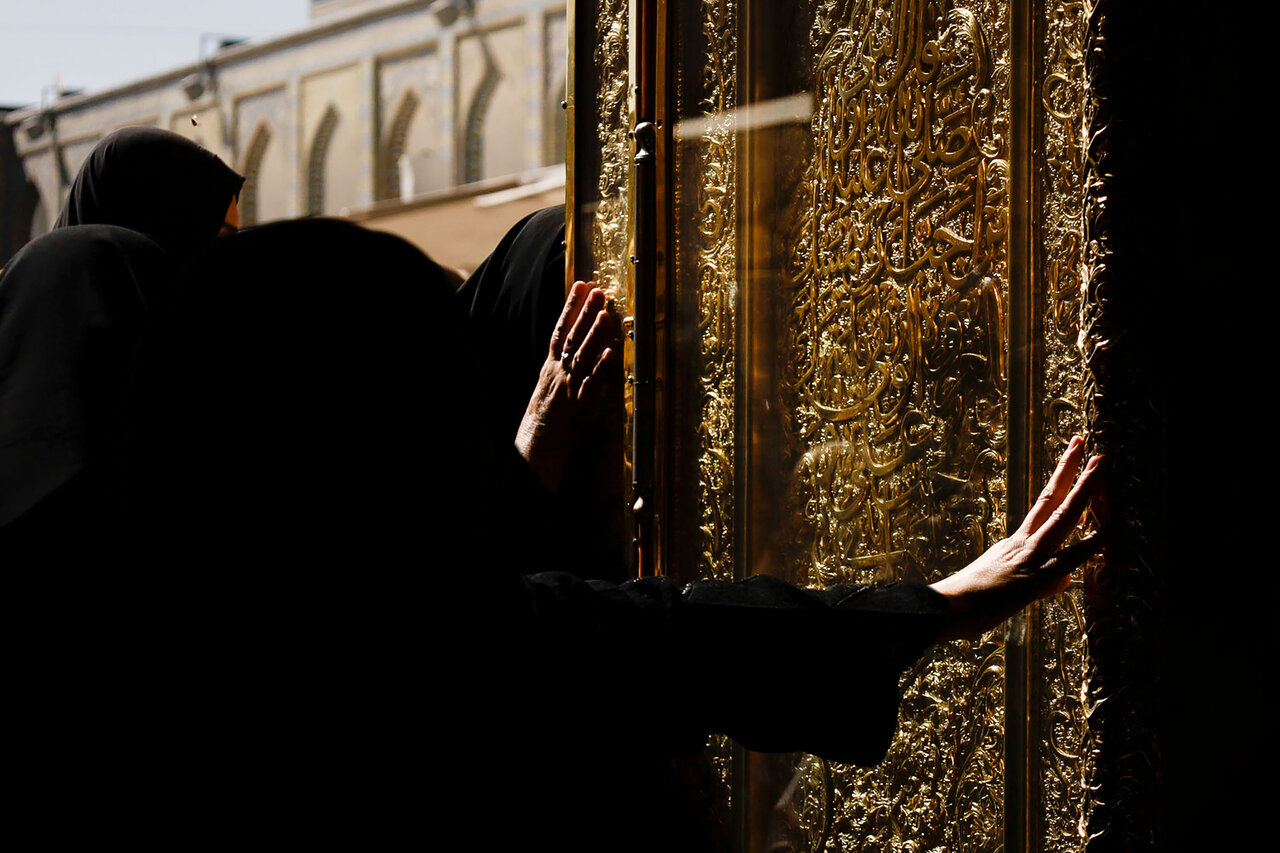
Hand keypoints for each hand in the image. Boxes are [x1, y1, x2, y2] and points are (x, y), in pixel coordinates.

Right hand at [516, 281, 620, 491]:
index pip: (560, 330)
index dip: (570, 306)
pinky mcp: (581, 405)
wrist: (536, 447)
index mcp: (550, 367)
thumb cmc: (543, 420)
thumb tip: (572, 350)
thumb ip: (560, 368)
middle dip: (586, 312)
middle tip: (598, 290)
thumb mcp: (547, 388)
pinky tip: (613, 352)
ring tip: (605, 312)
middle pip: (573, 337)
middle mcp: (559, 373)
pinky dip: (603, 368)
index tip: (580, 285)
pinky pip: (594, 384)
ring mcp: (570, 387)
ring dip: (595, 333)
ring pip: (583, 355)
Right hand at [929, 435, 1102, 640]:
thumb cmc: (968, 604)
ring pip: (1062, 518)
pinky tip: (1113, 530)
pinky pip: (1070, 559)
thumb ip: (1040, 580)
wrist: (947, 611)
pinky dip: (1093, 546)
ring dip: (1085, 490)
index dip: (1060, 476)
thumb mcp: (1006, 587)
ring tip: (1102, 464)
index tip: (1073, 453)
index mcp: (1015, 542)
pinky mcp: (1034, 580)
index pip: (1043, 502)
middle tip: (1085, 441)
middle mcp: (1023, 544)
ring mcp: (1030, 559)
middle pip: (1052, 499)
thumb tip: (1064, 580)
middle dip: (1071, 469)